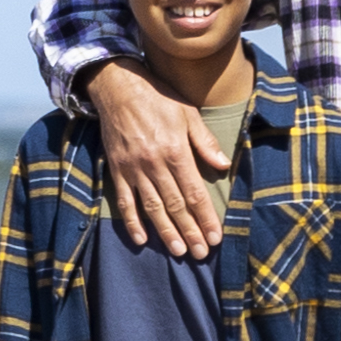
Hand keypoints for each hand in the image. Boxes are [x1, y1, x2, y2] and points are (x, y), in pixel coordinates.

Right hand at [86, 61, 224, 255]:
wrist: (118, 87)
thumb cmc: (158, 97)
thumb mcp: (188, 113)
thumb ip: (205, 142)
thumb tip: (223, 165)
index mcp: (176, 151)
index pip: (194, 193)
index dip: (206, 217)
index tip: (215, 237)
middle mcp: (154, 164)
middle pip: (175, 205)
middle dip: (190, 231)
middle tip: (199, 254)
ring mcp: (133, 169)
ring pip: (152, 207)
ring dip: (166, 232)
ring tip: (178, 252)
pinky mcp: (117, 169)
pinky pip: (124, 201)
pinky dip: (132, 222)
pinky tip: (142, 239)